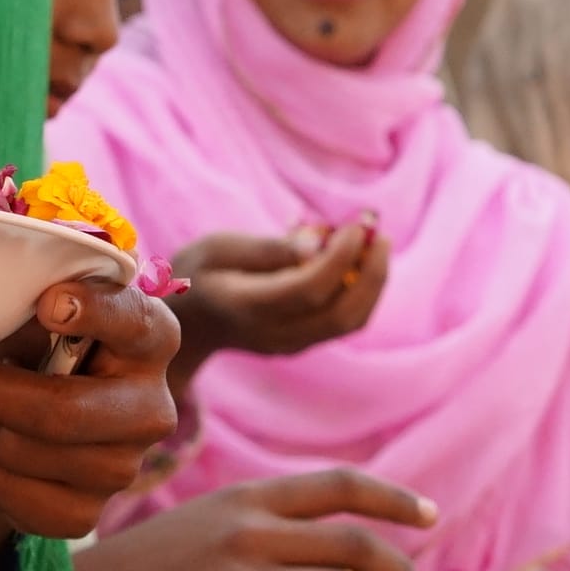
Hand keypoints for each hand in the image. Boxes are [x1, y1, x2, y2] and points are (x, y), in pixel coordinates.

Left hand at [0, 278, 182, 547]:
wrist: (39, 425)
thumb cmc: (40, 351)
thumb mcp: (35, 317)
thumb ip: (19, 311)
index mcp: (150, 339)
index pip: (131, 320)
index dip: (93, 311)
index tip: (48, 303)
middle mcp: (151, 409)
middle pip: (59, 410)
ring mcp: (122, 470)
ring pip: (15, 450)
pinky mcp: (86, 516)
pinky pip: (5, 492)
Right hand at [173, 224, 388, 376]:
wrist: (190, 322)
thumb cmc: (199, 273)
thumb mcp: (218, 248)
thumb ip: (268, 250)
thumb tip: (318, 243)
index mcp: (248, 308)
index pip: (309, 291)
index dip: (340, 258)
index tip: (355, 226)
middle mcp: (275, 334)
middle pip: (340, 315)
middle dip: (370, 274)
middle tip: (379, 234)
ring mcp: (291, 344)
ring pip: (349, 322)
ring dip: (372, 283)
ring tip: (376, 243)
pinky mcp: (303, 342)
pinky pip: (344, 321)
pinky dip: (362, 290)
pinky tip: (361, 260)